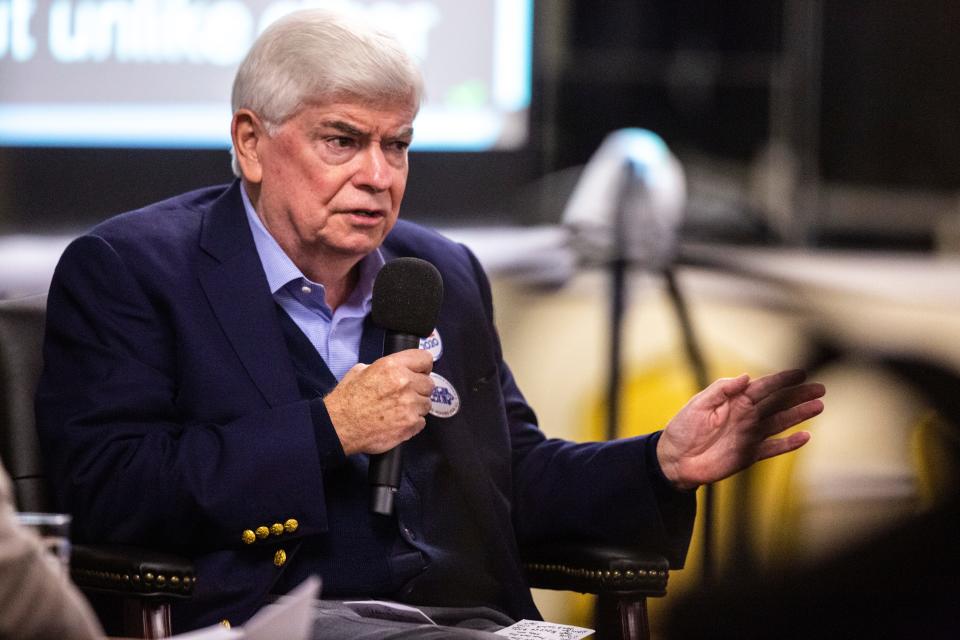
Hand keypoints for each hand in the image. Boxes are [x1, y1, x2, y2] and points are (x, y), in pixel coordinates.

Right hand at [324, 349, 434, 455]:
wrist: (339, 427)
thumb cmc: (346, 400)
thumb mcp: (360, 370)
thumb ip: (384, 367)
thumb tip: (396, 369)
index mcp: (392, 366)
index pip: (425, 358)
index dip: (423, 366)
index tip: (420, 372)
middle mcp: (404, 383)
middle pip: (429, 383)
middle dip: (419, 389)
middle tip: (405, 395)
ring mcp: (409, 405)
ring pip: (427, 403)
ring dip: (416, 407)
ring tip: (399, 410)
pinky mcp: (410, 424)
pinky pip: (422, 421)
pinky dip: (412, 423)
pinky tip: (398, 421)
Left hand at [656, 369, 824, 489]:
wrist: (674, 460)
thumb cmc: (683, 429)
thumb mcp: (699, 404)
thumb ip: (722, 390)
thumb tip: (745, 377)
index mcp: (734, 401)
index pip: (762, 387)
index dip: (781, 380)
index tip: (800, 372)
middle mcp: (746, 416)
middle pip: (777, 403)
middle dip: (798, 395)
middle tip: (820, 388)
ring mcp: (750, 435)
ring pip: (780, 423)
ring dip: (799, 415)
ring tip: (818, 406)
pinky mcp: (749, 455)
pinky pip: (773, 448)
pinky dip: (789, 444)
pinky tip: (805, 437)